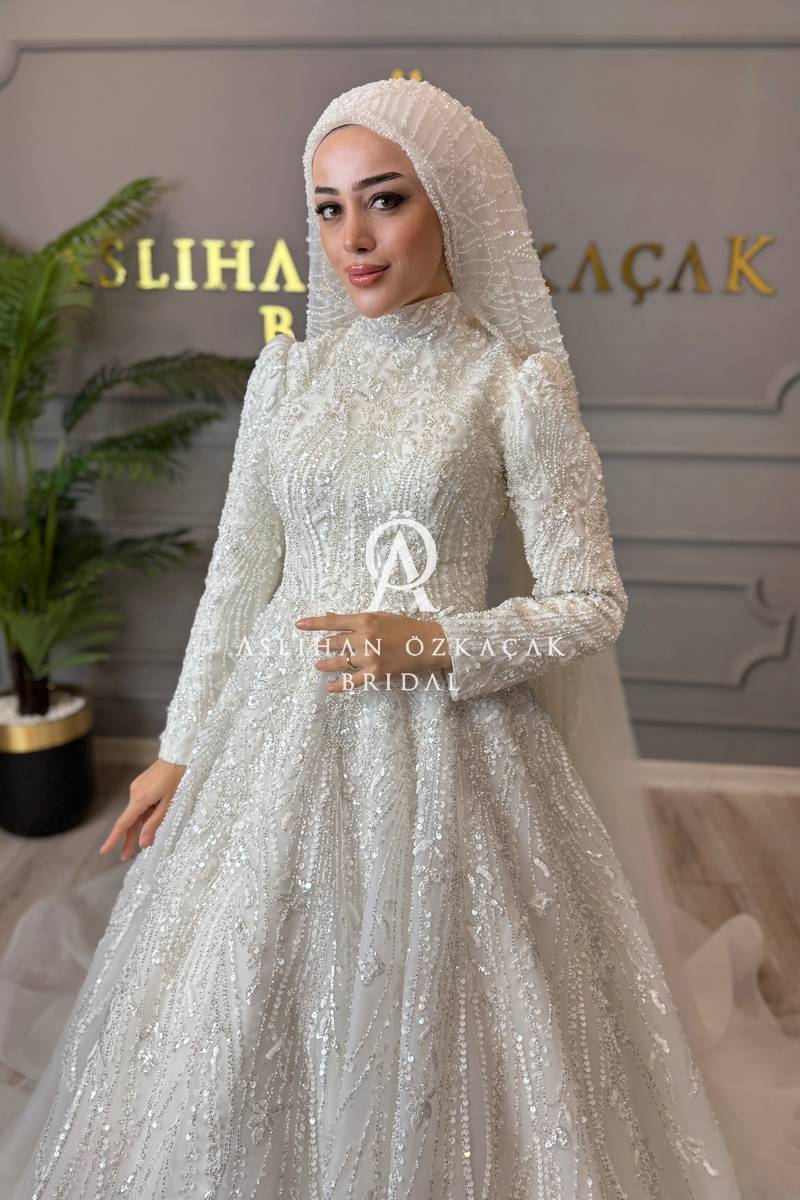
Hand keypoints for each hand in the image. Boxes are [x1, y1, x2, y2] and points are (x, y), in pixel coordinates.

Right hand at [99, 758, 185, 860]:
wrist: (179, 754)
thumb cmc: (179, 778)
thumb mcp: (170, 804)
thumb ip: (155, 823)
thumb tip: (143, 843)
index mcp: (140, 799)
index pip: (124, 823)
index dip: (114, 839)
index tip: (104, 851)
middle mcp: (135, 793)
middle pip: (129, 821)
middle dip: (128, 839)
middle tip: (125, 857)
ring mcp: (137, 788)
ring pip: (137, 813)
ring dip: (140, 827)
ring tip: (146, 843)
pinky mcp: (142, 785)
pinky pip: (141, 804)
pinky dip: (145, 815)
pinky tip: (153, 820)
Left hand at [295, 610, 452, 693]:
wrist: (429, 644)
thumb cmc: (406, 628)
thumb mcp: (380, 617)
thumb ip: (355, 619)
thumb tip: (331, 616)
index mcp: (365, 620)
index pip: (333, 622)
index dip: (314, 623)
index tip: (298, 624)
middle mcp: (365, 638)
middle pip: (335, 643)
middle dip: (325, 646)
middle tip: (319, 647)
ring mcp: (369, 657)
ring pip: (341, 662)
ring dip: (327, 664)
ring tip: (318, 665)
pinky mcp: (376, 673)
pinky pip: (353, 681)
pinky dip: (339, 686)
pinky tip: (329, 688)